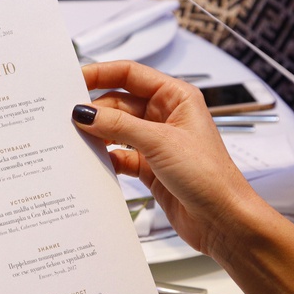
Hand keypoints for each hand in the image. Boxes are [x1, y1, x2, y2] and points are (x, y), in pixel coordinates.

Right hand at [74, 61, 256, 257]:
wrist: (223, 220)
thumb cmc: (211, 177)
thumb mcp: (160, 142)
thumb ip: (119, 125)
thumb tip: (86, 113)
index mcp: (176, 97)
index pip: (130, 75)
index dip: (101, 74)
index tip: (74, 80)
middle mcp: (166, 116)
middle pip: (119, 103)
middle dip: (96, 110)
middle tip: (70, 118)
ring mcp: (157, 142)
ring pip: (117, 130)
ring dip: (99, 134)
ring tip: (77, 139)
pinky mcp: (150, 167)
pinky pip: (120, 155)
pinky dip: (107, 157)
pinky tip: (95, 161)